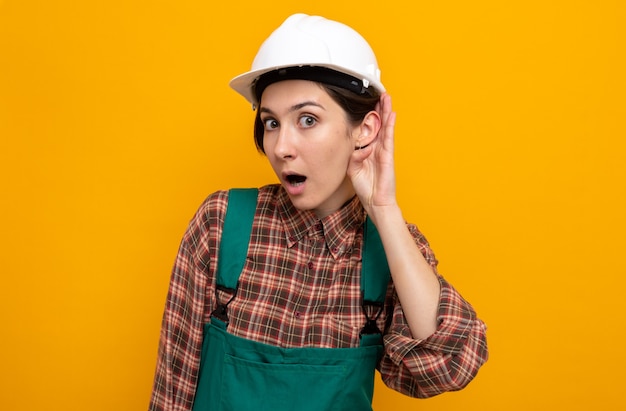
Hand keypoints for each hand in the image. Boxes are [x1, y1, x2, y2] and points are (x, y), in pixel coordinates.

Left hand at [347, 93, 397, 216]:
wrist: (376, 201)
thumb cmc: (366, 187)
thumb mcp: (353, 169)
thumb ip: (354, 156)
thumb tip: (358, 147)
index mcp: (369, 150)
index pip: (369, 129)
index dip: (369, 116)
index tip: (368, 103)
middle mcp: (377, 148)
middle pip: (379, 123)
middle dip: (380, 108)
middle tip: (380, 94)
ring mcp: (384, 150)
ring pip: (385, 126)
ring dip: (386, 111)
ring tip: (387, 97)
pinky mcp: (388, 155)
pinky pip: (389, 137)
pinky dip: (390, 125)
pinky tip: (392, 114)